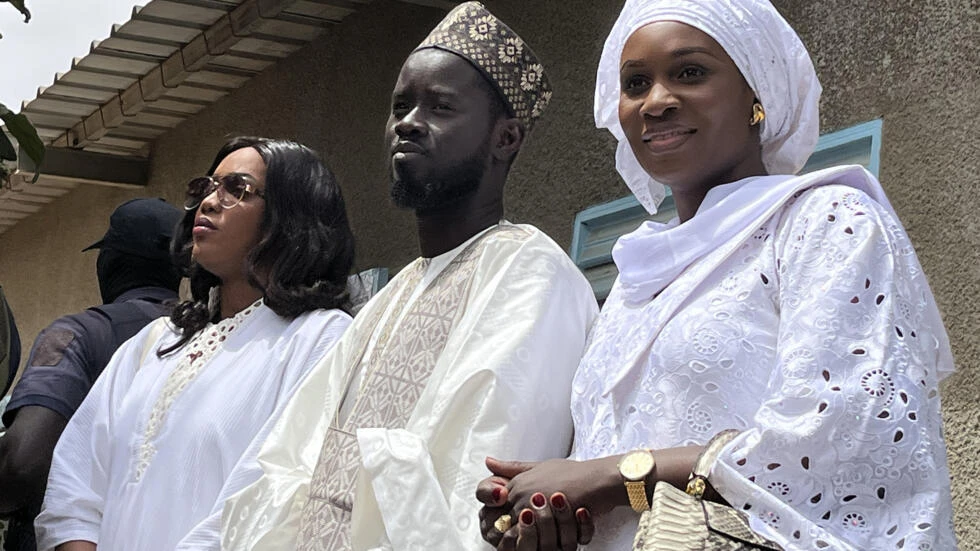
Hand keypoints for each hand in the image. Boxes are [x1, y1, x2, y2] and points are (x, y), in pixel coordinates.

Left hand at [477, 457, 600, 549]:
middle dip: (504, 530)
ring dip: (520, 536)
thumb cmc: (574, 474)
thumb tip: (488, 462)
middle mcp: (520, 492)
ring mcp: (531, 504)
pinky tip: (541, 541)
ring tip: (533, 540)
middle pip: (498, 519)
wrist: (597, 481)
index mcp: (517, 482)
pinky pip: (527, 535)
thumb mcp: (540, 467)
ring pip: (510, 529)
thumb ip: (512, 468)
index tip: (508, 526)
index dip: (498, 519)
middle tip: (521, 533)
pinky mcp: (544, 517)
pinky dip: (531, 540)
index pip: (492, 505)